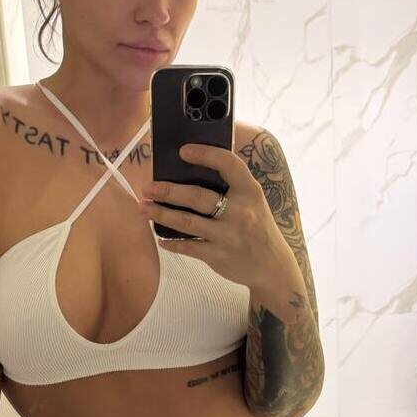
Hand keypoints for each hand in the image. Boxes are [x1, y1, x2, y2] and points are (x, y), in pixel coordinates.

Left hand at [139, 144, 291, 287]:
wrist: (273, 266)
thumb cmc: (257, 227)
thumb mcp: (253, 201)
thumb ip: (231, 186)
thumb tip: (192, 170)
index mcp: (249, 192)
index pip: (228, 165)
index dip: (205, 154)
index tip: (183, 151)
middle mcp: (239, 212)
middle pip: (199, 197)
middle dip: (169, 191)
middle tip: (149, 187)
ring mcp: (228, 236)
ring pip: (188, 222)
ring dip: (162, 213)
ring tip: (144, 207)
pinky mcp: (219, 256)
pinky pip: (188, 247)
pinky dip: (171, 242)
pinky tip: (160, 237)